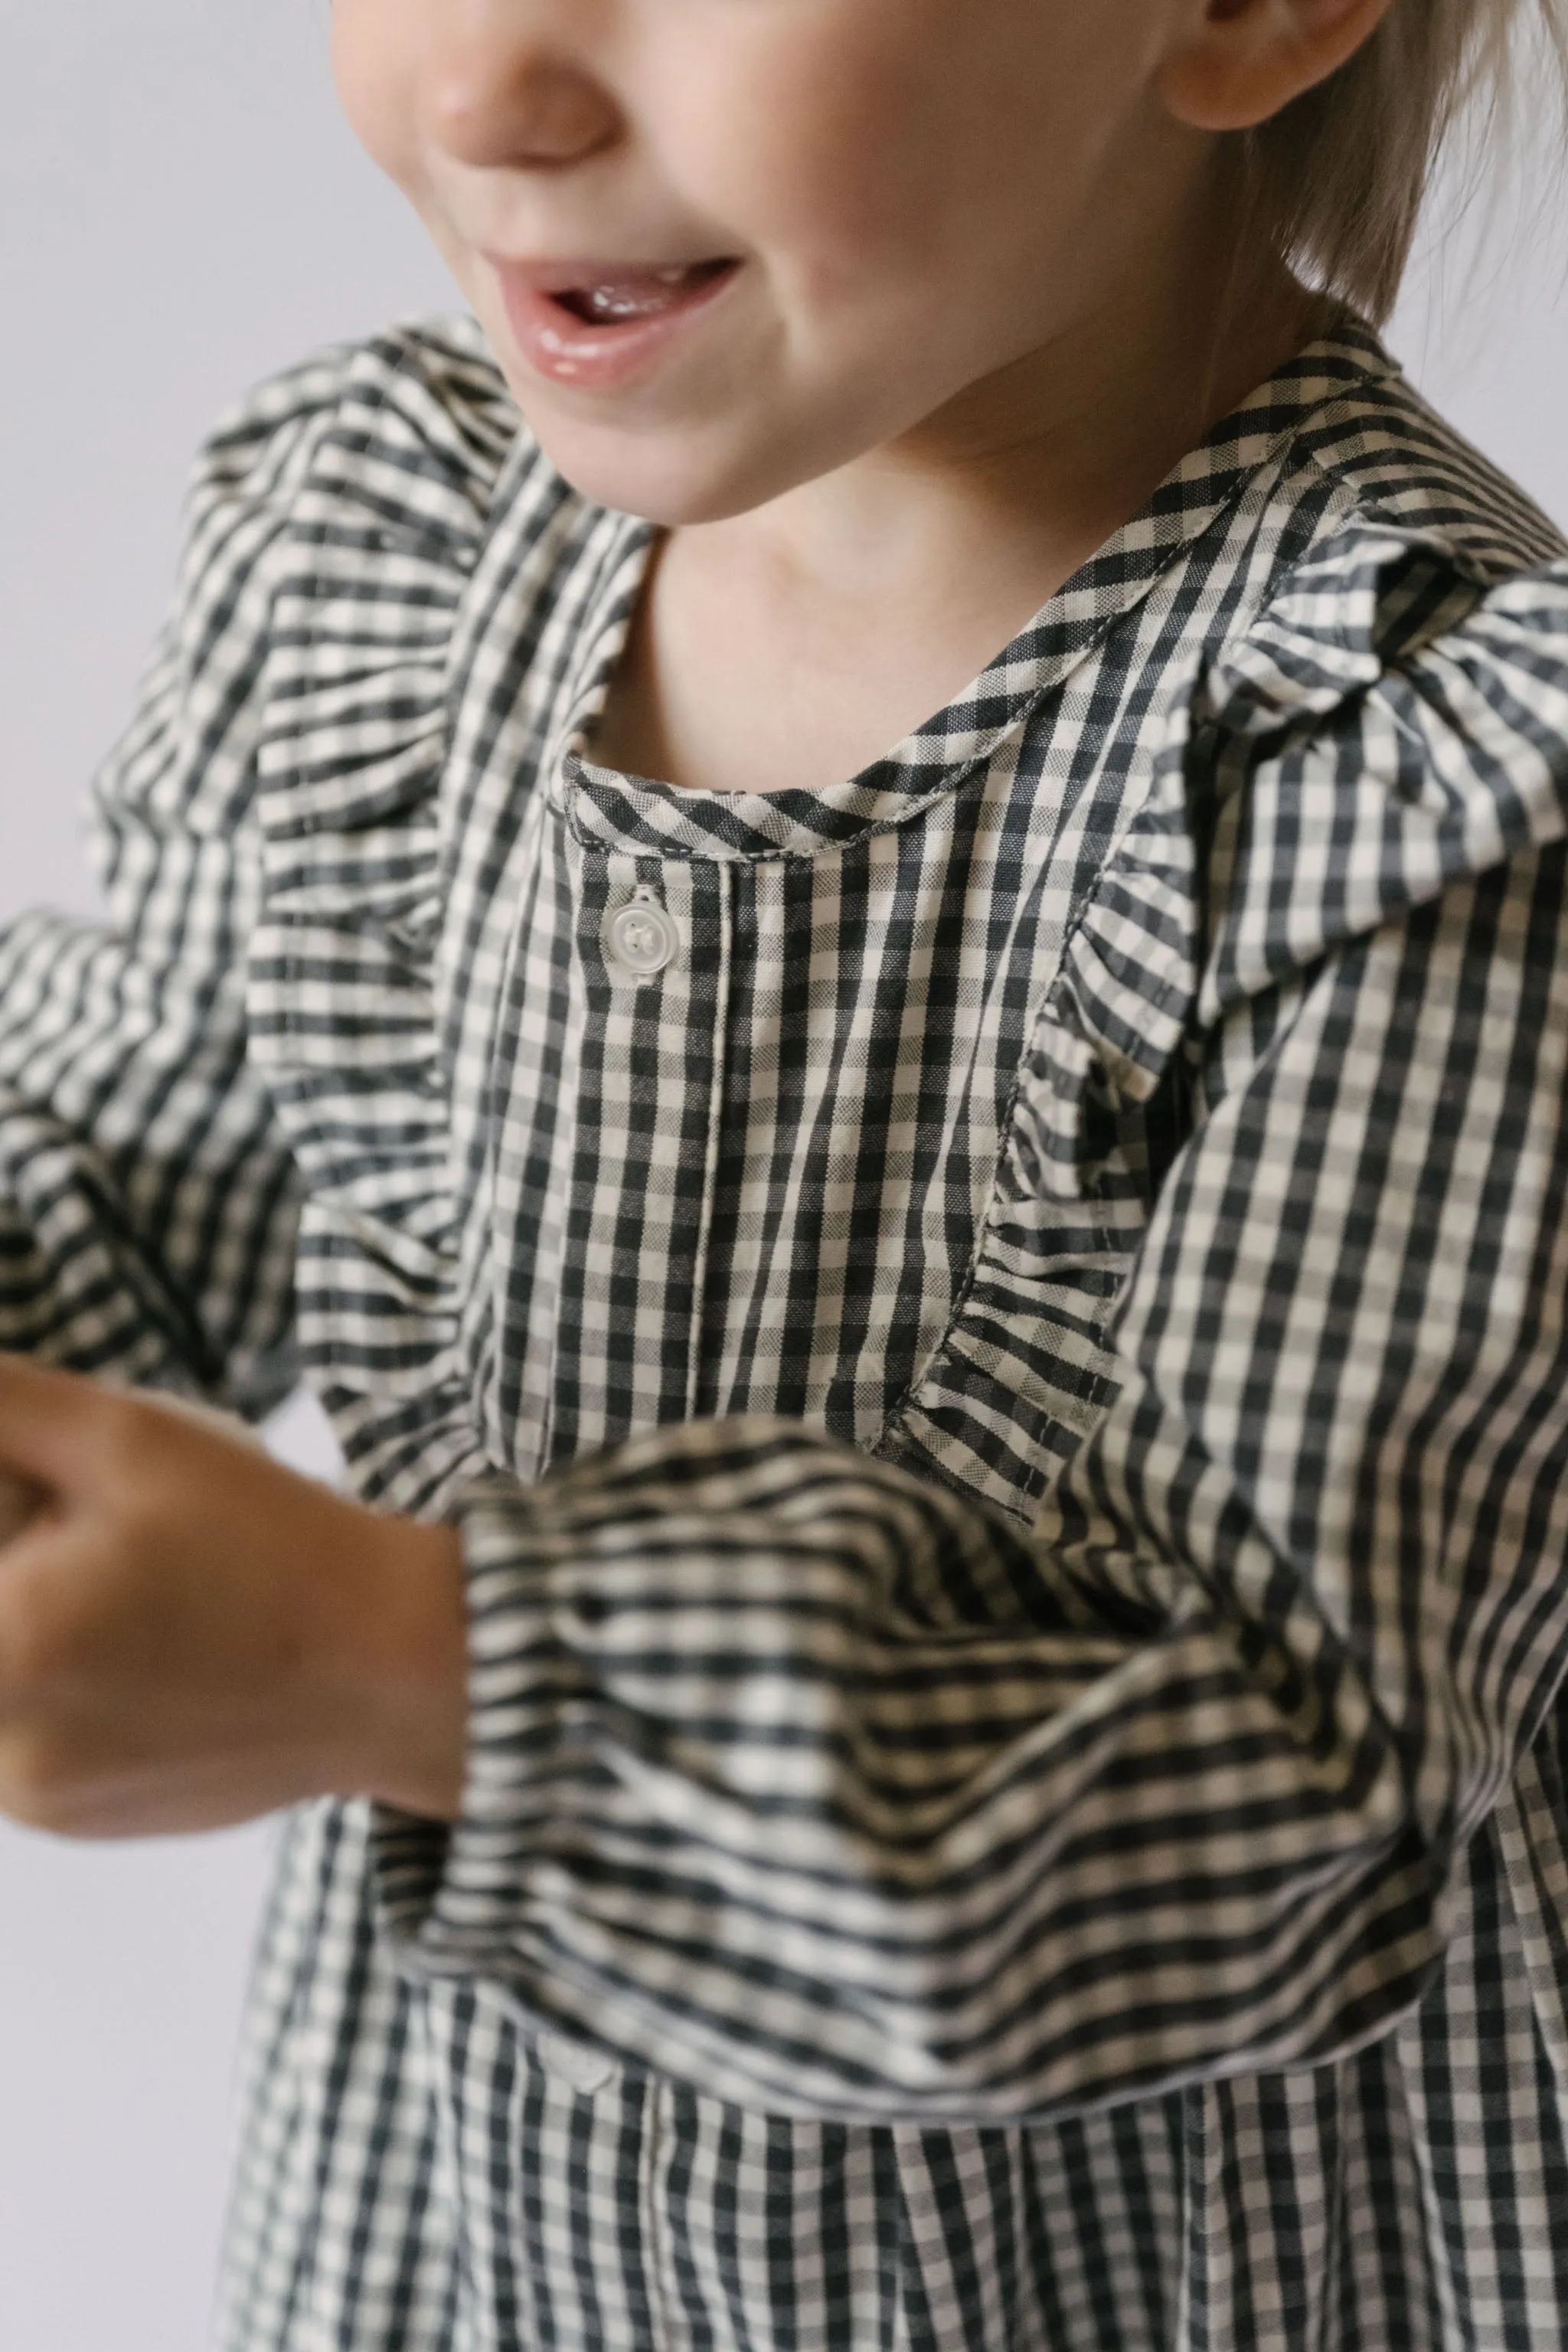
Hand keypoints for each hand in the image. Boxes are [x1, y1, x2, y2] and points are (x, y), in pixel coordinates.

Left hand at [0, 1357, 467, 1837]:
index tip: (46, 1512)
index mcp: (9, 1646)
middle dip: (16, 1568)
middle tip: (87, 1541)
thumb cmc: (269, 1544)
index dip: (8, 1528)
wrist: (387, 1667)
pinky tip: (135, 1647)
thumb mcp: (128, 1438)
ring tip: (123, 1594)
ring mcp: (36, 1800)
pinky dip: (47, 1685)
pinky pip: (15, 1741)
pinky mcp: (72, 1823)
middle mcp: (6, 1746)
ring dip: (21, 1629)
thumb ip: (6, 1410)